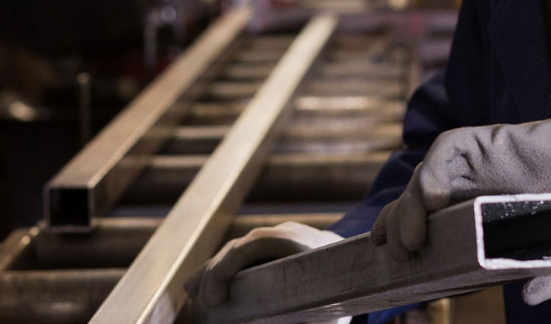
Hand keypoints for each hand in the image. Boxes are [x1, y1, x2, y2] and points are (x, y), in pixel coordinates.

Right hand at [184, 220, 350, 322]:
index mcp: (305, 244)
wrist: (357, 260)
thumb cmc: (345, 288)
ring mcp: (273, 237)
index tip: (219, 286)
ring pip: (235, 249)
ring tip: (195, 298)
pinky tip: (193, 289)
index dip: (236, 259)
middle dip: (218, 271)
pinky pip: (234, 256)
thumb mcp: (332, 306)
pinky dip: (213, 271)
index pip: (262, 242)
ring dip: (211, 272)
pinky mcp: (264, 248)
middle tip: (208, 303)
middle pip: (242, 245)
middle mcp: (286, 234)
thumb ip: (315, 319)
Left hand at [370, 116, 550, 303]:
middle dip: (398, 226)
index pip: (419, 220)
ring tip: (414, 238)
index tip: (387, 258)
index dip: (397, 234)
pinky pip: (445, 150)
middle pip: (412, 201)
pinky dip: (433, 172)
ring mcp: (470, 164)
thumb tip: (530, 298)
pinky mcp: (481, 141)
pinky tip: (435, 199)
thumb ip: (549, 278)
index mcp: (470, 213)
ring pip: (422, 179)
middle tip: (402, 255)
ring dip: (409, 207)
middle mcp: (464, 186)